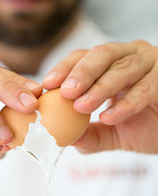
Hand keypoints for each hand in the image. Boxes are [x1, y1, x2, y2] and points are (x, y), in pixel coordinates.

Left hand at [43, 40, 157, 153]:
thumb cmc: (148, 125)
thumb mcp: (114, 132)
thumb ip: (91, 135)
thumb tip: (64, 141)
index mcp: (114, 63)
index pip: (85, 56)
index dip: (66, 67)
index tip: (47, 84)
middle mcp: (132, 57)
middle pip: (103, 54)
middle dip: (82, 72)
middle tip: (65, 91)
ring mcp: (152, 65)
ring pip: (123, 68)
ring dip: (100, 87)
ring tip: (81, 105)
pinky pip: (145, 89)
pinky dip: (125, 104)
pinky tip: (108, 117)